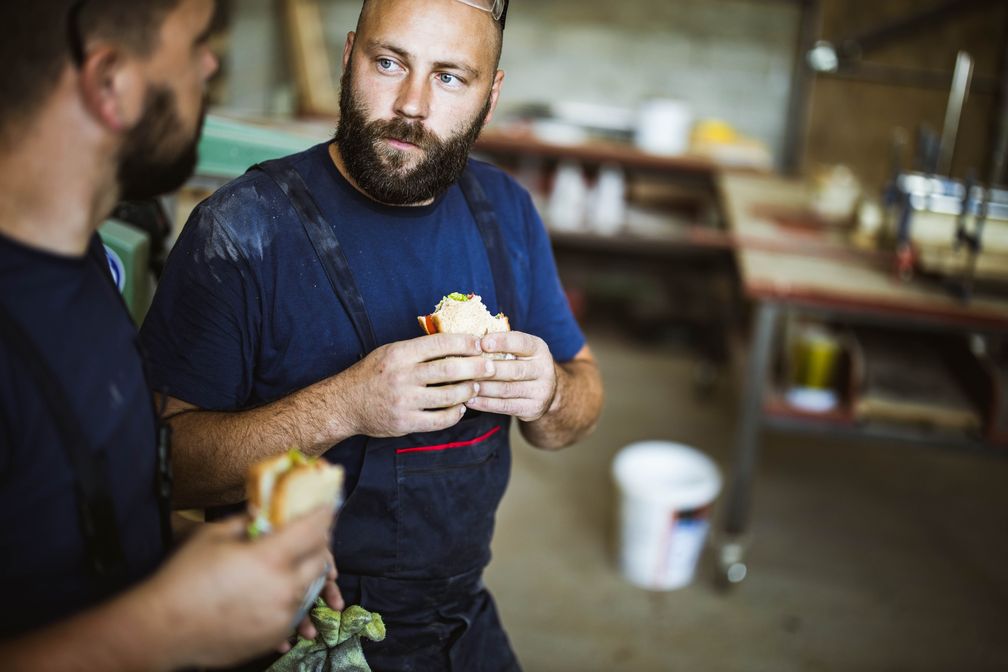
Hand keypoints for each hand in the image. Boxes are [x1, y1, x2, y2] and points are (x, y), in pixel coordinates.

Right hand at [145, 507, 335, 667]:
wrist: (161, 628)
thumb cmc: (183, 577)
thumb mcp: (214, 535)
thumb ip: (248, 520)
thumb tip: (267, 511)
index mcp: (270, 558)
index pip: (312, 529)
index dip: (324, 513)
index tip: (329, 504)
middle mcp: (283, 588)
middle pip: (319, 560)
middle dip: (321, 542)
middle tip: (313, 532)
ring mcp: (281, 615)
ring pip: (310, 587)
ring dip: (307, 571)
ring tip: (294, 560)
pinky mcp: (273, 635)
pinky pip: (294, 610)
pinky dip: (292, 596)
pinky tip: (278, 588)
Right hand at [335, 333, 493, 436]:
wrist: (345, 404)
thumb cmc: (372, 374)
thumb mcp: (390, 352)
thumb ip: (418, 348)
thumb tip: (454, 341)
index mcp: (400, 354)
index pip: (440, 344)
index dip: (465, 343)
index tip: (481, 343)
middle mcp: (403, 376)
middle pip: (449, 370)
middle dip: (476, 368)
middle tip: (492, 367)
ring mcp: (405, 401)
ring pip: (449, 396)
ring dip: (468, 391)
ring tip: (477, 387)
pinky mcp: (405, 422)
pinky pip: (439, 420)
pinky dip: (455, 414)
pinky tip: (461, 407)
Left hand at [467, 331, 557, 421]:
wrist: (548, 392)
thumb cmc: (523, 364)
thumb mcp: (521, 350)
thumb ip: (501, 345)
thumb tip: (470, 340)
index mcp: (539, 349)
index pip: (521, 343)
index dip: (501, 342)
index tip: (482, 342)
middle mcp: (544, 369)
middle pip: (513, 370)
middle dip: (487, 369)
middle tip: (465, 368)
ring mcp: (540, 391)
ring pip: (506, 390)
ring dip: (482, 388)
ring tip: (463, 385)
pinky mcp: (532, 409)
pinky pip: (505, 406)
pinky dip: (485, 404)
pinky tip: (470, 400)